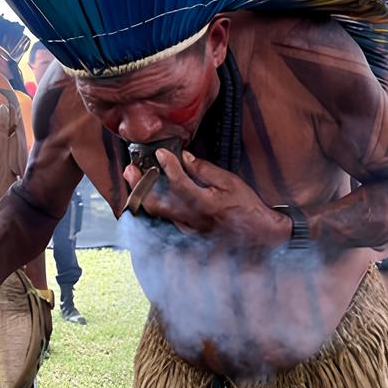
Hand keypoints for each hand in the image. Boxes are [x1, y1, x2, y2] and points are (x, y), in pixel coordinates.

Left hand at [131, 149, 290, 245]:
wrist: (257, 234)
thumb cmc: (247, 207)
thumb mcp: (230, 182)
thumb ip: (204, 170)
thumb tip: (185, 157)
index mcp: (205, 204)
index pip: (179, 184)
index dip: (168, 167)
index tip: (161, 153)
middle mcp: (192, 218)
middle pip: (157, 205)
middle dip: (140, 186)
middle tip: (130, 170)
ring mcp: (188, 227)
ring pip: (158, 213)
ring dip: (144, 194)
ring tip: (136, 179)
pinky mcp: (188, 232)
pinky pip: (167, 217)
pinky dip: (157, 204)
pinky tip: (152, 192)